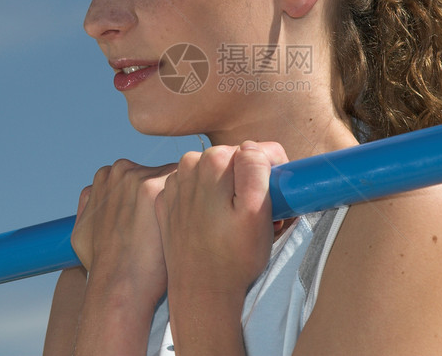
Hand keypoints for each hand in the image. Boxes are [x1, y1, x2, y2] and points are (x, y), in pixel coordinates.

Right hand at [71, 159, 175, 302]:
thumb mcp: (82, 231)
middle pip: (162, 173)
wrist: (118, 286)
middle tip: (170, 227)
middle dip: (170, 195)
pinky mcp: (154, 188)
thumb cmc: (103, 265)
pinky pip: (188, 185)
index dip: (154, 200)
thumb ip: (90, 205)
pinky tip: (187, 228)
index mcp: (106, 175)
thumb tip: (94, 193)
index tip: (156, 222)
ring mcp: (137, 176)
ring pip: (178, 178)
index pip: (144, 174)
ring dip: (184, 199)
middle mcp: (121, 170)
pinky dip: (193, 204)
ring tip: (180, 230)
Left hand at [155, 141, 287, 297]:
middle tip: (259, 218)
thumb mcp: (256, 210)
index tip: (275, 203)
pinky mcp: (166, 204)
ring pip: (216, 176)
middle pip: (234, 162)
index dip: (272, 176)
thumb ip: (255, 167)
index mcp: (210, 161)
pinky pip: (197, 192)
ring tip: (236, 225)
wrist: (201, 295)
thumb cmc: (233, 257)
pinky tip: (214, 228)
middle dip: (250, 183)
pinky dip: (209, 203)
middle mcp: (187, 166)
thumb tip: (251, 147)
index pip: (255, 151)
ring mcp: (174, 186)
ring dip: (230, 193)